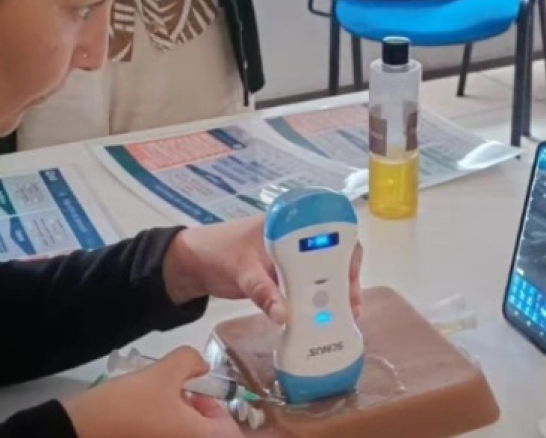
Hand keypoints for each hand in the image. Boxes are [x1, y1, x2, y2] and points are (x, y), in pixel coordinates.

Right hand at [64, 347, 241, 437]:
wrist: (78, 431)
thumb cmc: (127, 405)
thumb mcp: (162, 373)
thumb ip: (190, 361)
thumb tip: (202, 365)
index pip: (231, 433)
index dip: (220, 411)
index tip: (197, 394)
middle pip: (208, 435)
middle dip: (199, 415)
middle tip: (179, 394)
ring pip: (186, 436)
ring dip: (181, 422)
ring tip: (160, 401)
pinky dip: (166, 429)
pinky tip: (146, 414)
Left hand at [164, 216, 363, 323]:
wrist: (194, 265)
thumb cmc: (217, 253)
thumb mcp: (242, 271)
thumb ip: (263, 292)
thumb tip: (286, 316)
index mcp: (289, 225)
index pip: (329, 232)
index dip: (346, 252)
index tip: (350, 277)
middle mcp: (296, 240)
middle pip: (332, 256)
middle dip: (346, 279)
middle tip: (351, 306)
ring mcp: (291, 260)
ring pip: (323, 274)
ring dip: (334, 294)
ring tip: (344, 317)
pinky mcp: (285, 278)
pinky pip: (308, 289)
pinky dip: (317, 303)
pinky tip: (324, 319)